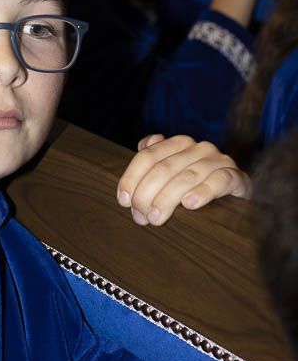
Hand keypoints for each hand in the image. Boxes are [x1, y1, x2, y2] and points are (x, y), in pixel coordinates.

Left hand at [116, 134, 250, 225]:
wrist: (236, 199)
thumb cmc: (196, 187)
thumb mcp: (172, 174)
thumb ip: (154, 160)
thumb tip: (143, 145)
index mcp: (179, 143)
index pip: (148, 156)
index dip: (132, 178)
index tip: (123, 200)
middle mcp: (199, 147)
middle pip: (164, 168)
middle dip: (147, 194)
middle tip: (140, 217)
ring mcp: (219, 160)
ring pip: (187, 176)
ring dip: (168, 198)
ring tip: (156, 217)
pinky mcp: (236, 176)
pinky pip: (219, 181)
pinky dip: (203, 192)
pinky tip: (190, 204)